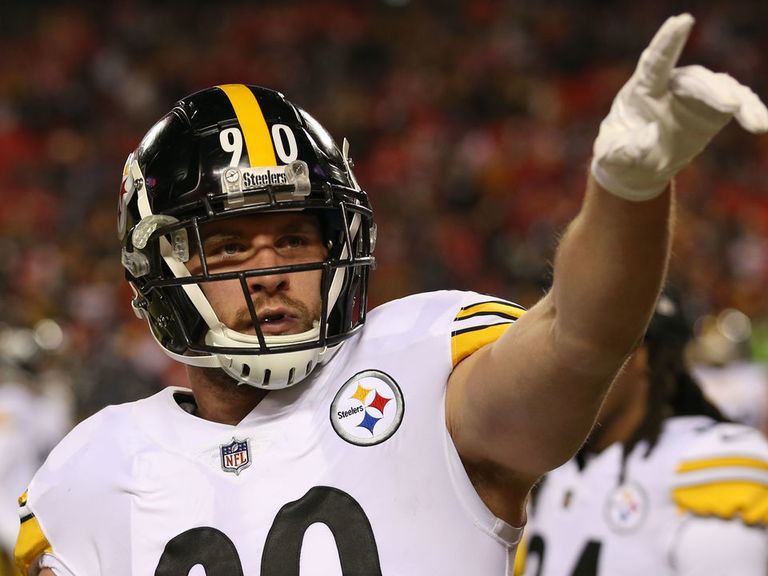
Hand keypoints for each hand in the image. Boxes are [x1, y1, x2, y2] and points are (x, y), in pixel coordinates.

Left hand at [591, 13, 767, 201]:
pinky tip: (761, 124)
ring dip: (737, 102)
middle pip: (694, 79)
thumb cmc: (620, 154)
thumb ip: (625, 148)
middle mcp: (671, 84)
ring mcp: (695, 93)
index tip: (681, 20)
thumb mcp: (613, 155)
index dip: (668, 42)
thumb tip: (652, 136)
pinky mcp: (714, 106)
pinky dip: (750, 111)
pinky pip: (737, 103)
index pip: (655, 62)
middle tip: (730, 106)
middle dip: (712, 90)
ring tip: (754, 122)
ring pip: (720, 87)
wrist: (639, 163)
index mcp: (641, 90)